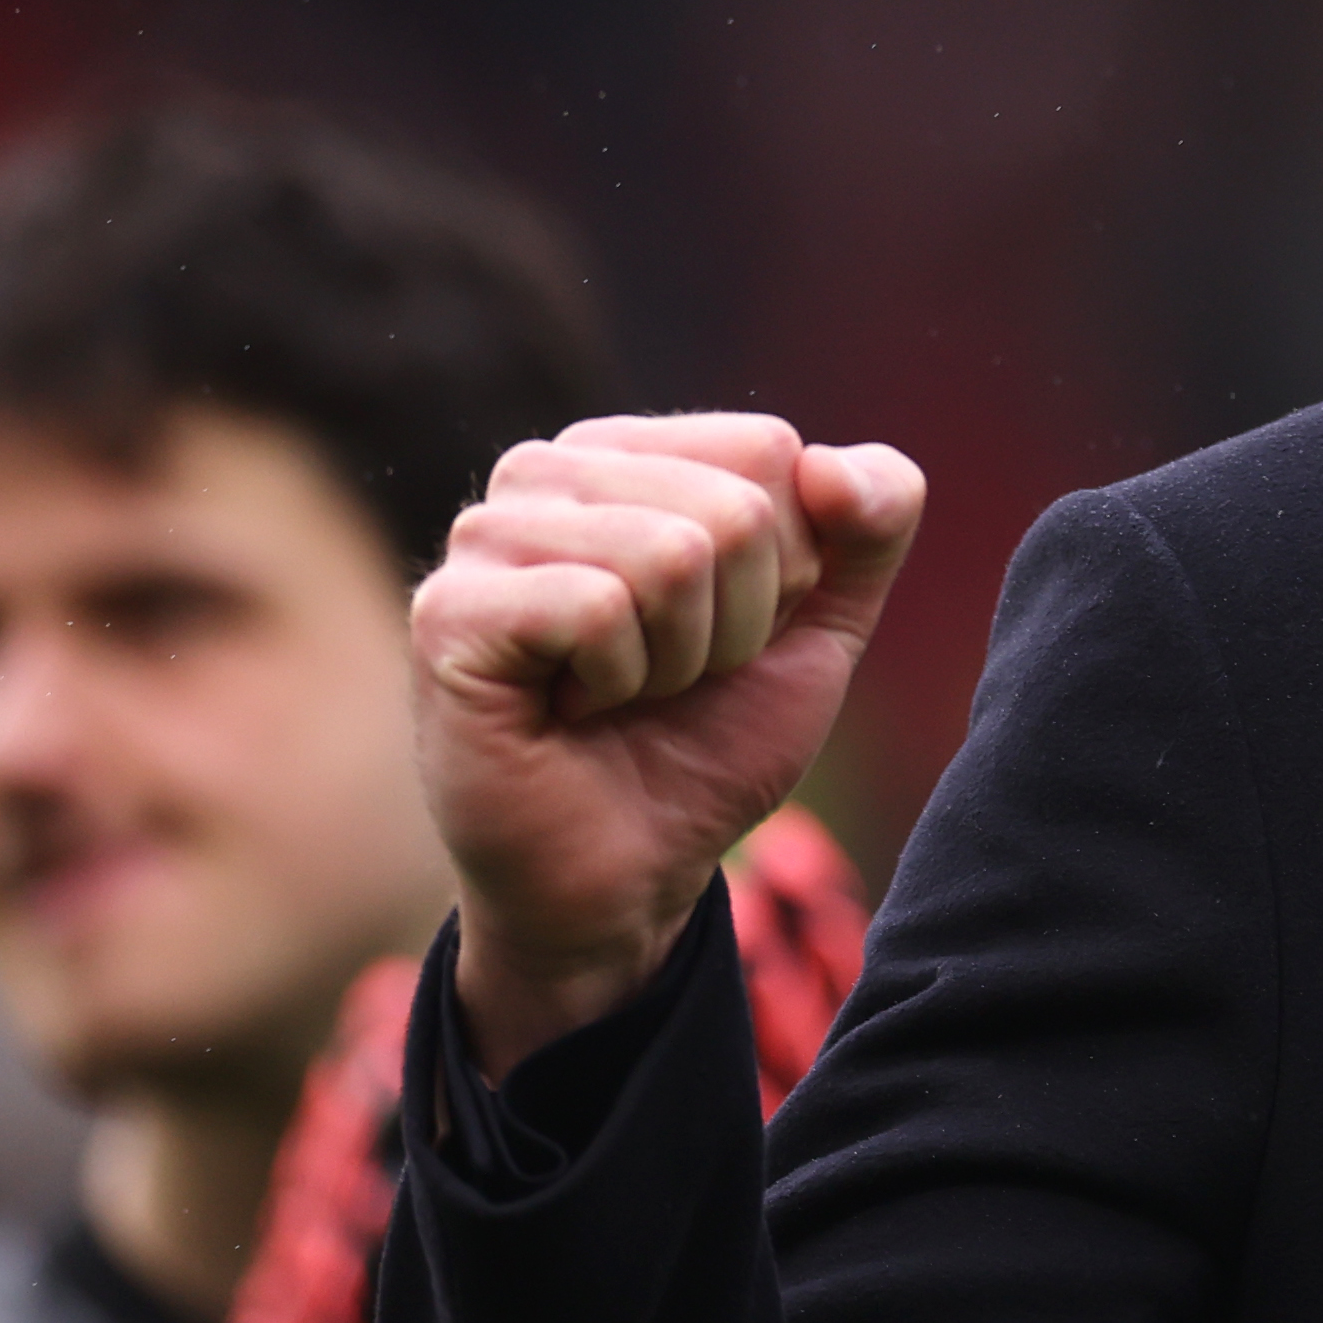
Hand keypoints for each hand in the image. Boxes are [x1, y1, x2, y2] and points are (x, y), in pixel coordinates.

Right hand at [410, 415, 923, 1075]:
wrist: (633, 873)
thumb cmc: (711, 738)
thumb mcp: (827, 624)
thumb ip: (873, 523)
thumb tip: (831, 463)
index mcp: (629, 453)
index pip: (769, 450)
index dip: (787, 567)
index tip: (728, 630)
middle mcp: (546, 473)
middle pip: (733, 506)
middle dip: (740, 622)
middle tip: (671, 678)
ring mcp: (485, 535)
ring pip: (672, 553)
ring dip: (680, 658)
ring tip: (621, 692)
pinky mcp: (448, 610)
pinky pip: (598, 606)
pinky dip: (618, 681)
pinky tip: (569, 708)